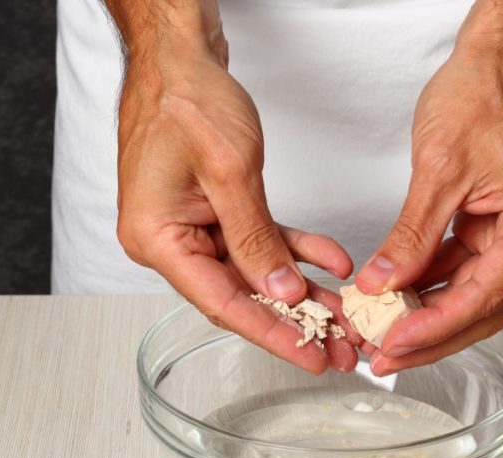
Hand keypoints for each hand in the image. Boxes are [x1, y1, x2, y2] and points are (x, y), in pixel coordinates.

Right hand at [112, 14, 359, 372]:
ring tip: (345, 316)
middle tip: (340, 347)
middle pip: (239, 295)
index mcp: (156, 238)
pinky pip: (259, 241)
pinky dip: (295, 250)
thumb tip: (281, 291)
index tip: (311, 356)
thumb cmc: (187, 98)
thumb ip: (256, 239)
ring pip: (255, 273)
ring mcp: (191, 227)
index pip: (221, 302)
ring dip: (303, 292)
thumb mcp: (230, 171)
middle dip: (295, 321)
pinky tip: (332, 262)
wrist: (180, 57)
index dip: (271, 333)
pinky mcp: (213, 212)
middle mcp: (169, 240)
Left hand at [355, 10, 502, 375]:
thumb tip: (383, 284)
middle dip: (433, 336)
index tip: (397, 342)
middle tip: (386, 355)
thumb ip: (413, 236)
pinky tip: (399, 300)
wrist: (500, 60)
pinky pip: (467, 270)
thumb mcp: (440, 169)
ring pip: (476, 296)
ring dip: (430, 316)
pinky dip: (433, 286)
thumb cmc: (486, 93)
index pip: (489, 295)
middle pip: (487, 308)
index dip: (438, 327)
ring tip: (384, 333)